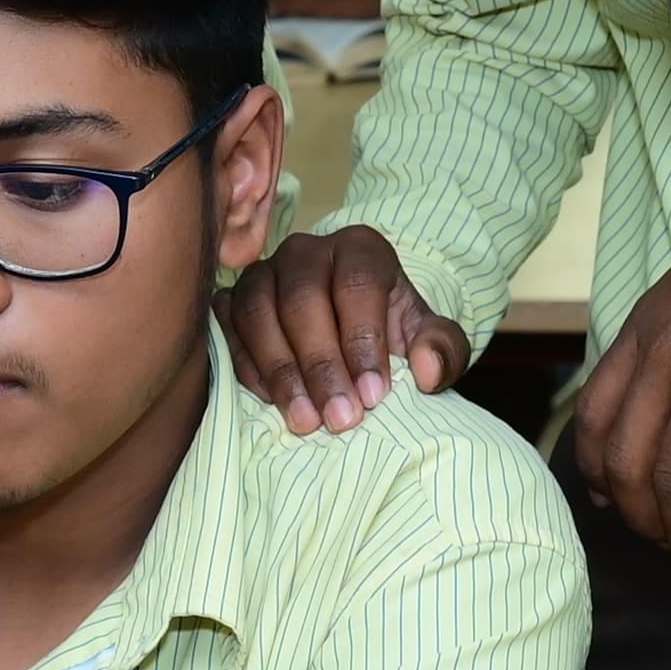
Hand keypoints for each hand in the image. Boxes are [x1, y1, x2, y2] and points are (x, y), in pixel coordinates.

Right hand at [226, 225, 457, 434]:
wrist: (353, 334)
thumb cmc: (391, 333)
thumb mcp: (430, 339)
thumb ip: (443, 350)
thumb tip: (426, 369)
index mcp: (359, 248)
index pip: (356, 284)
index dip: (363, 341)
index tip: (374, 396)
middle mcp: (305, 251)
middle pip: (303, 299)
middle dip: (321, 365)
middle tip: (340, 419)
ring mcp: (262, 272)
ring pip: (258, 312)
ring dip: (281, 371)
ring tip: (305, 421)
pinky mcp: (231, 299)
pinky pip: (227, 329)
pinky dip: (247, 367)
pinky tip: (272, 403)